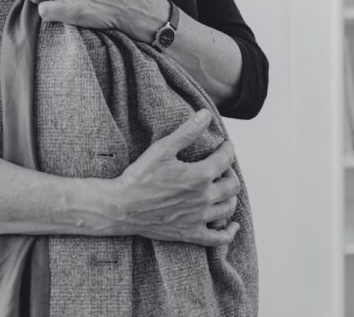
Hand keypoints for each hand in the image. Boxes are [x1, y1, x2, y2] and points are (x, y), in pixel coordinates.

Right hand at [110, 109, 241, 245]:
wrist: (121, 207)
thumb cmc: (139, 177)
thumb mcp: (162, 149)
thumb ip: (187, 131)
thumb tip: (205, 114)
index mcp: (199, 175)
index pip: (226, 159)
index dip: (228, 149)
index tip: (225, 146)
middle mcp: (204, 198)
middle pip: (232, 185)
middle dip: (231, 173)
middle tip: (222, 168)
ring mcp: (198, 218)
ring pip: (229, 208)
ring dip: (230, 197)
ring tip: (223, 189)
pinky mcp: (190, 233)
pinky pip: (219, 239)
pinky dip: (229, 232)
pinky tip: (231, 226)